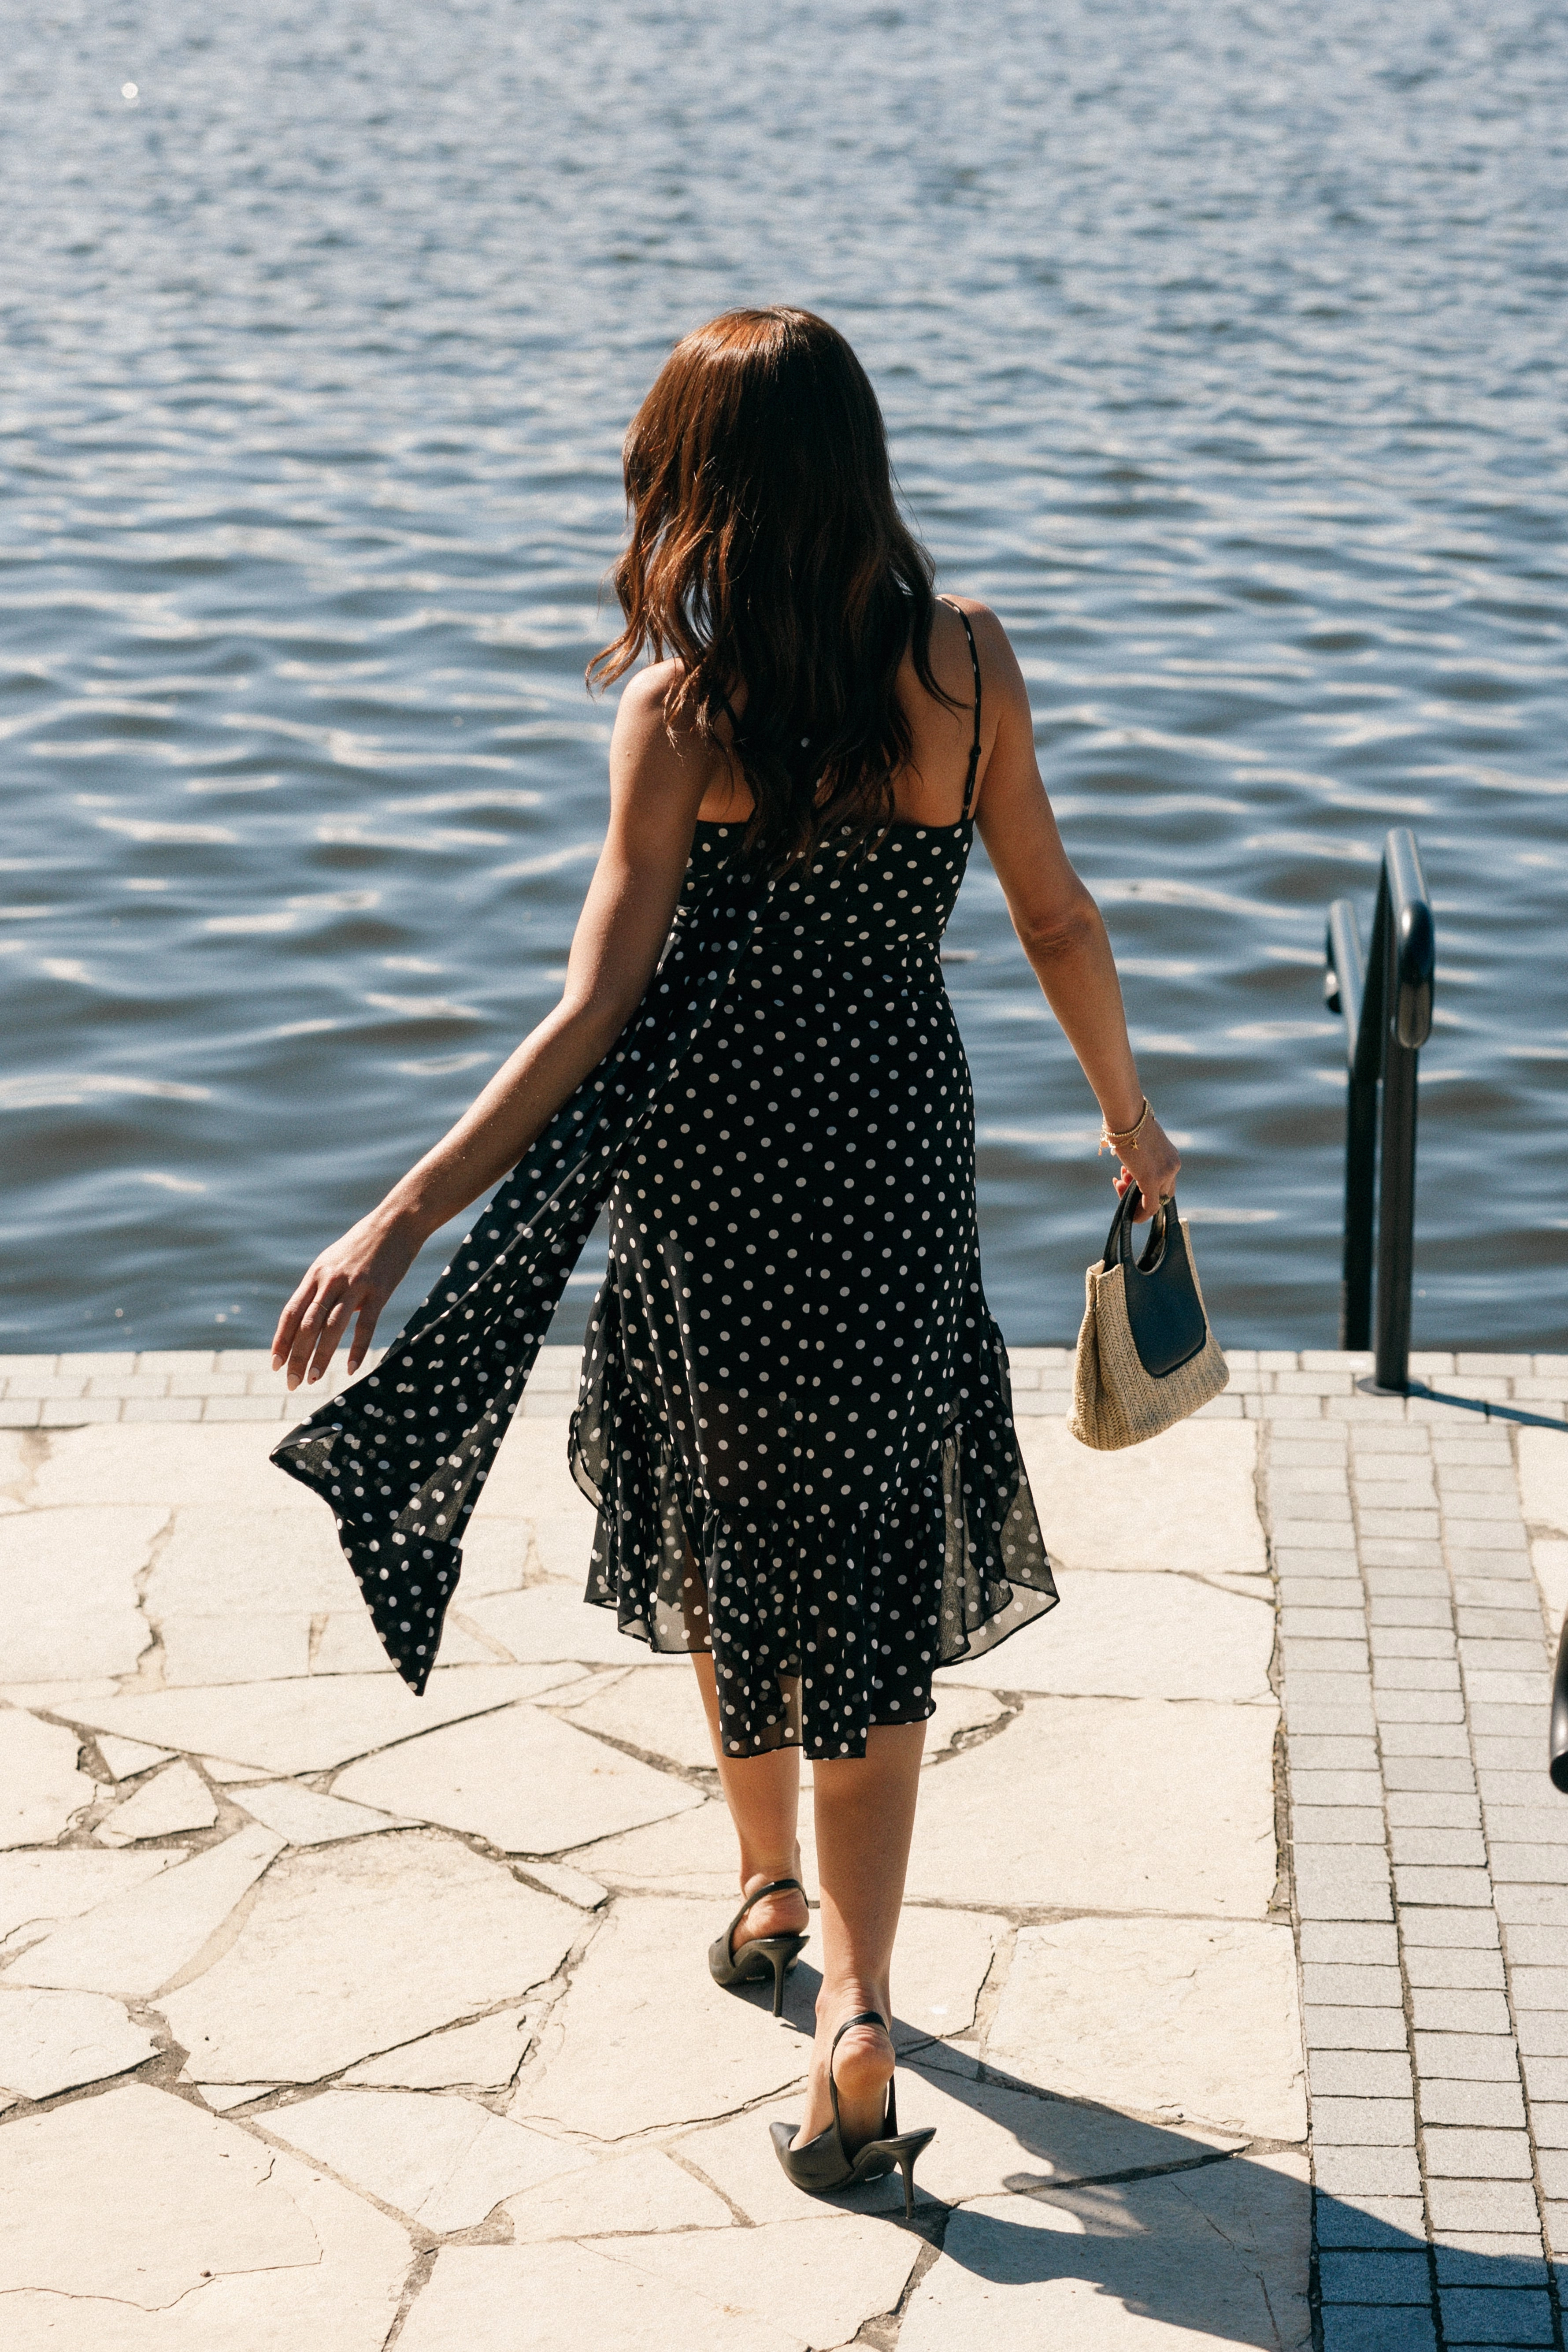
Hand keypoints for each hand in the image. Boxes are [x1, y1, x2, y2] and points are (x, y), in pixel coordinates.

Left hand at [271, 1207, 422, 1390]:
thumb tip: (316, 1319)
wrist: (397, 1222)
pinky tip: (352, 1368)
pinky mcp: (379, 1290)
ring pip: (331, 1327)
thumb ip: (324, 1288)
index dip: (281, 1340)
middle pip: (307, 1325)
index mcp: (316, 1274)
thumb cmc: (365, 1243)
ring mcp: (355, 1285)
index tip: (275, 1364)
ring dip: (321, 1356)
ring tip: (313, 1379)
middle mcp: (330, 1280)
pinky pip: (365, 1324)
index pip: (292, 1313)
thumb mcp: (335, 1261)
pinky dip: (358, 1348)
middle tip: (291, 1383)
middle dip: (297, 1356)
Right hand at [1111, 1111, 1180, 1222]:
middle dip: (1142, 1195)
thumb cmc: (1128, 1122)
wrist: (1127, 1114)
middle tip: (1121, 1184)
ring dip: (1135, 1200)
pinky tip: (1129, 1214)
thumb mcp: (1139, 1140)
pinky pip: (1150, 1206)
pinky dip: (1140, 1214)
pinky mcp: (1152, 1180)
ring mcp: (1165, 1174)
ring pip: (1155, 1200)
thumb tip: (1131, 1168)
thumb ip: (1141, 1156)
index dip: (1148, 1187)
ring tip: (1118, 1182)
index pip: (1166, 1182)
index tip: (1127, 1179)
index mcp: (1172, 1156)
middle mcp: (1173, 1166)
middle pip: (1163, 1193)